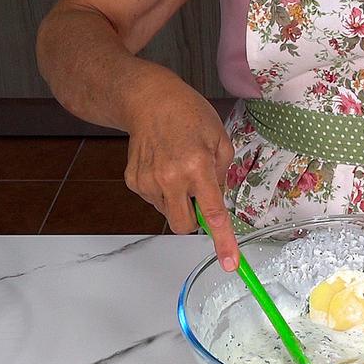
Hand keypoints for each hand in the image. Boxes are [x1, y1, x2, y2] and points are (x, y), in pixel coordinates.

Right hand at [124, 76, 239, 270]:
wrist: (147, 100)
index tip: (230, 264)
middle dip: (194, 219)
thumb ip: (222, 176)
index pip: (212, 213)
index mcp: (197, 167)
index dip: (223, 241)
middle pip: (184, 226)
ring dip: (178, 201)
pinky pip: (155, 201)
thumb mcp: (219, 139)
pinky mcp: (134, 182)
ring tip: (178, 168)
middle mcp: (170, 178)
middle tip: (198, 193)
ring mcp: (148, 182)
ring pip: (169, 213)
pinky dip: (163, 192)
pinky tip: (163, 166)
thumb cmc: (187, 114)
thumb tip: (218, 203)